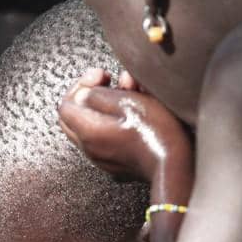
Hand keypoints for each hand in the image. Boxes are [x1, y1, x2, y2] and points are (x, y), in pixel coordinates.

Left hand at [59, 69, 192, 187]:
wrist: (175, 164)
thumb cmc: (155, 131)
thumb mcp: (125, 100)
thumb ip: (96, 94)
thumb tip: (84, 94)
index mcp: (87, 131)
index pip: (65, 105)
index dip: (82, 84)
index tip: (103, 76)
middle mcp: (89, 148)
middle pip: (73, 118)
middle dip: (89, 96)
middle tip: (108, 84)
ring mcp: (101, 159)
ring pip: (89, 127)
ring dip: (104, 108)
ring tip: (128, 95)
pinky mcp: (115, 165)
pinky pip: (103, 140)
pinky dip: (112, 124)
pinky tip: (132, 115)